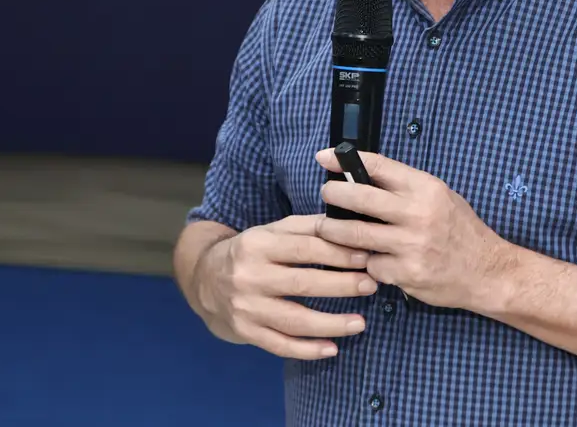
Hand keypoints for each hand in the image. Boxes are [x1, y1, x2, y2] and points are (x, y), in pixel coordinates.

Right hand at [193, 213, 378, 359]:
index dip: (336, 253)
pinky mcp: (245, 332)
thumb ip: (306, 227)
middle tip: (371, 285)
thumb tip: (347, 225)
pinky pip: (280, 345)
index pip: (303, 248)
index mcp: (256, 244)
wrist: (205, 279)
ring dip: (330, 324)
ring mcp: (246, 308)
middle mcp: (248, 276)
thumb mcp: (271, 232)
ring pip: (293, 320)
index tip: (364, 257)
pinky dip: (307, 350)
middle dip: (341, 285)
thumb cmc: (251, 251)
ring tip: (360, 323)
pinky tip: (332, 349)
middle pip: (301, 284)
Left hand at [315, 148, 511, 309]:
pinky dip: (365, 263)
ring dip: (332, 231)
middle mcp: (417, 213)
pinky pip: (370, 265)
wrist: (488, 271)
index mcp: (425, 188)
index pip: (378, 165)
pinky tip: (367, 261)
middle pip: (359, 197)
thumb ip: (405, 187)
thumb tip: (363, 174)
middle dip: (333, 194)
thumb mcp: (439, 197)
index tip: (325, 157)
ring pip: (354, 234)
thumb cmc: (460, 230)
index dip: (345, 160)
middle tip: (325, 195)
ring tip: (325, 228)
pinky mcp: (406, 273)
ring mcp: (410, 245)